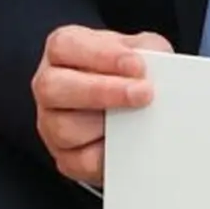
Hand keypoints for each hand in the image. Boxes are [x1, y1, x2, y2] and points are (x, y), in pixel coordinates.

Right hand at [33, 24, 167, 187]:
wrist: (133, 108)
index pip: (65, 46)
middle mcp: (50, 86)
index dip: (100, 56)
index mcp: (64, 51)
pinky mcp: (66, 158)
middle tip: (143, 94)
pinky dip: (110, 155)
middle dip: (101, 91)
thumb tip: (159, 71)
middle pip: (53, 88)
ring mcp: (52, 124)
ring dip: (108, 125)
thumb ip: (149, 53)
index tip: (136, 65)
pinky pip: (82, 162)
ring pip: (64, 129)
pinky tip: (131, 143)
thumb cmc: (130, 73)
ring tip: (141, 121)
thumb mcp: (142, 51)